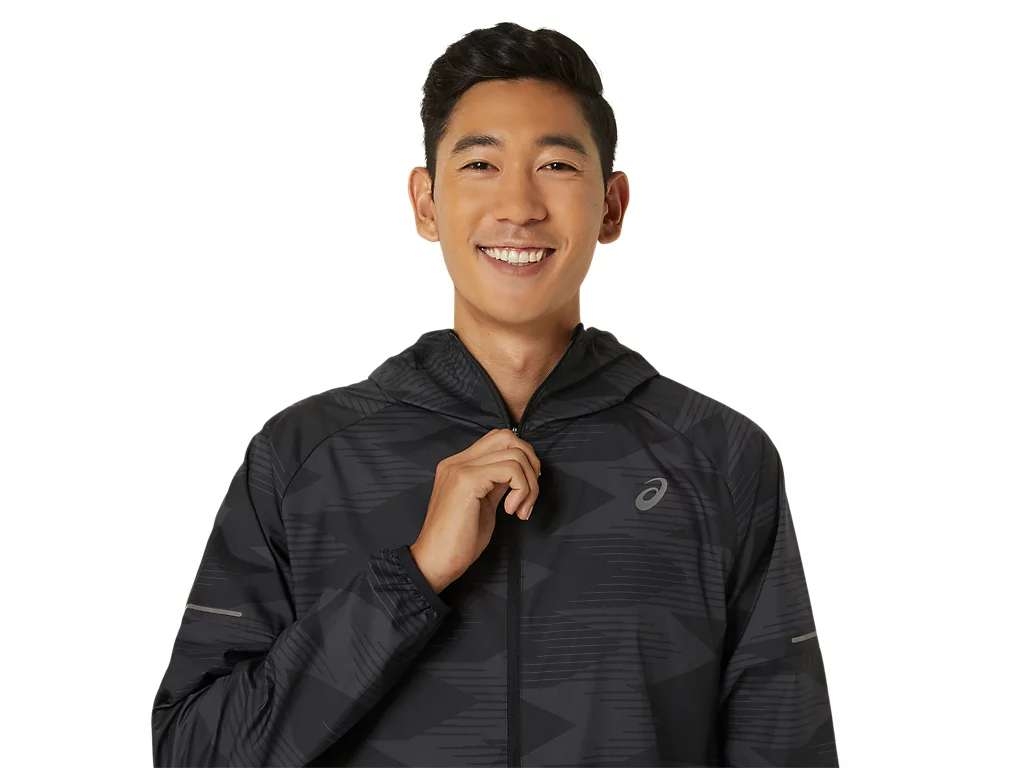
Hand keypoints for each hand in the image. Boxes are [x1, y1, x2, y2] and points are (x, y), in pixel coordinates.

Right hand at [410, 428, 541, 592]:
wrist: (435, 562)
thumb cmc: (458, 541)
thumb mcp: (483, 505)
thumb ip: (496, 484)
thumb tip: (518, 473)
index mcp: (459, 465)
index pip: (498, 438)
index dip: (522, 458)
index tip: (526, 488)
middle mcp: (457, 461)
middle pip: (507, 437)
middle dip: (530, 463)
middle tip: (529, 494)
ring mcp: (461, 469)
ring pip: (514, 455)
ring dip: (529, 485)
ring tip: (520, 510)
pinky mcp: (467, 481)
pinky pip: (511, 470)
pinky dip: (522, 491)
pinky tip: (511, 511)